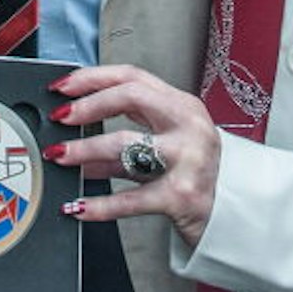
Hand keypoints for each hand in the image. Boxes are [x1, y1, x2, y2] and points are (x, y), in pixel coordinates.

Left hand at [44, 64, 221, 246]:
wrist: (233, 215)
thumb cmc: (195, 176)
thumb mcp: (160, 151)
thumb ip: (121, 144)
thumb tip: (72, 143)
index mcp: (182, 107)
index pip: (133, 77)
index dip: (93, 78)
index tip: (62, 86)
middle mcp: (188, 127)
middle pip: (131, 97)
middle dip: (88, 105)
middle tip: (59, 117)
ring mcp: (187, 160)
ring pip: (127, 144)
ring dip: (85, 150)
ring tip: (59, 156)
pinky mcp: (180, 196)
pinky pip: (131, 199)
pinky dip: (99, 205)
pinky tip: (76, 206)